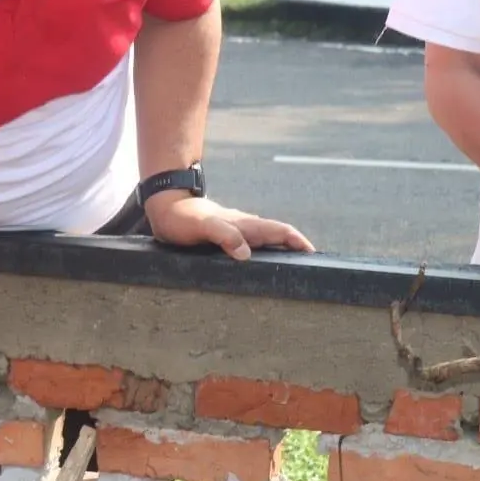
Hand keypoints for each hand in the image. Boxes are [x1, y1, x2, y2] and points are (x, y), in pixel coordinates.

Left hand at [145, 193, 314, 260]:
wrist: (165, 207)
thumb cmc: (182, 218)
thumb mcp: (202, 227)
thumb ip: (224, 235)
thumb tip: (245, 253)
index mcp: (245, 224)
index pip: (280, 231)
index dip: (298, 242)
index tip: (314, 255)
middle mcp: (244, 227)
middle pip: (277, 237)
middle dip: (295, 250)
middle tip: (308, 270)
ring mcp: (236, 231)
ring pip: (265, 242)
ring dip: (279, 253)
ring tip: (288, 273)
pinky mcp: (225, 238)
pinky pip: (250, 246)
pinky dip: (261, 256)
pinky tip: (258, 268)